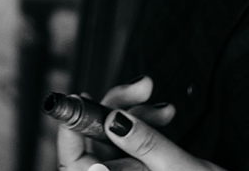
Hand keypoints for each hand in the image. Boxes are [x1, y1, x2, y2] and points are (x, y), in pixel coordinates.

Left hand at [57, 77, 219, 170]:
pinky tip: (167, 114)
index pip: (74, 164)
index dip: (70, 132)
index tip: (80, 99)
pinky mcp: (142, 165)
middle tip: (143, 86)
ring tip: (166, 107)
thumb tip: (112, 119)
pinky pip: (132, 137)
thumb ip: (146, 144)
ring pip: (114, 134)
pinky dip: (147, 121)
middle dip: (116, 107)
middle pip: (95, 140)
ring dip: (137, 111)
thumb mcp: (178, 168)